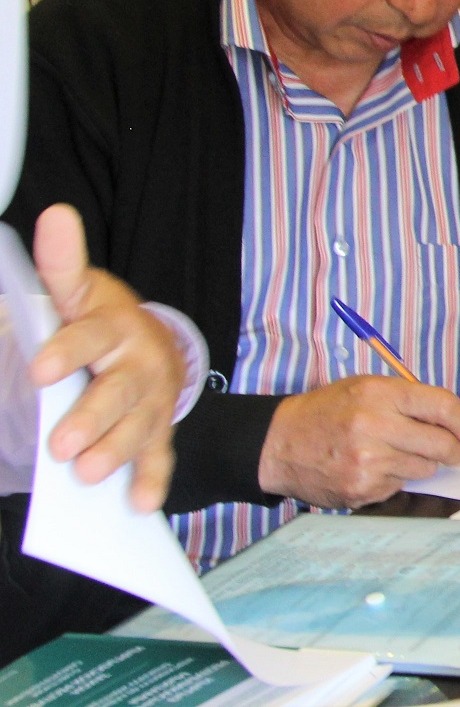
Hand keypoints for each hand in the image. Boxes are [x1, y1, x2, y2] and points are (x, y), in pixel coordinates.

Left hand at [28, 205, 187, 512]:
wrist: (148, 349)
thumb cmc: (97, 323)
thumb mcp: (76, 290)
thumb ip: (61, 262)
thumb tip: (55, 215)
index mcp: (113, 325)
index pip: (90, 335)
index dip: (68, 351)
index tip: (39, 371)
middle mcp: (141, 361)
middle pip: (121, 389)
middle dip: (94, 417)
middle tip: (63, 445)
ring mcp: (155, 399)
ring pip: (141, 426)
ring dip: (118, 450)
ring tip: (88, 473)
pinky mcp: (160, 430)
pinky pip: (159, 457)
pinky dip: (150, 480)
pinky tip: (138, 504)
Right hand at [259, 375, 459, 507]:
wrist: (279, 443)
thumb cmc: (329, 412)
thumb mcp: (367, 389)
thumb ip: (411, 402)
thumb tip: (459, 426)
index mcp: (379, 394)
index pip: (441, 407)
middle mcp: (374, 427)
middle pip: (441, 444)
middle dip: (454, 450)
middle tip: (453, 450)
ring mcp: (367, 462)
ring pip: (424, 469)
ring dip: (420, 463)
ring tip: (393, 452)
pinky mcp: (360, 490)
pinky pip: (399, 486)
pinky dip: (394, 479)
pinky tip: (372, 467)